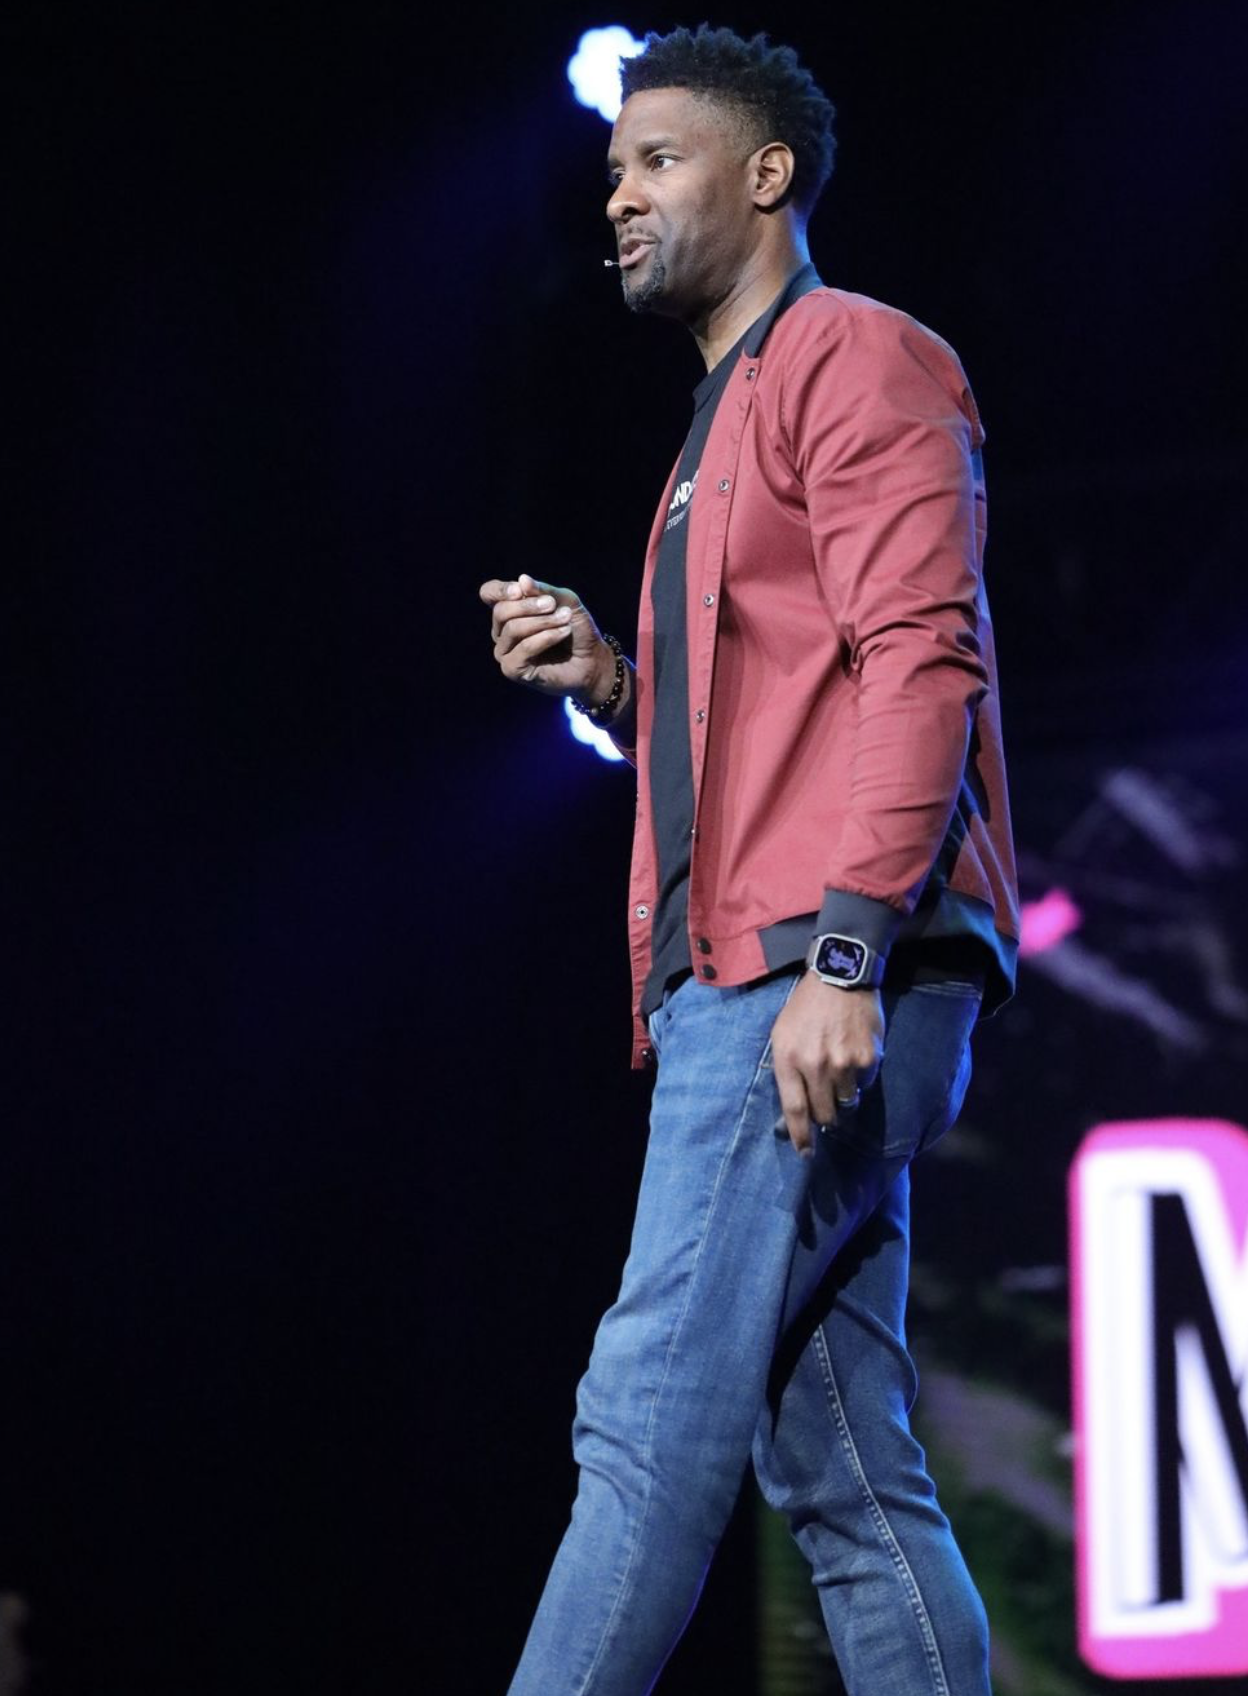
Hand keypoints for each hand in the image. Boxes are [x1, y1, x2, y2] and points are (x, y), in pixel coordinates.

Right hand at [479, 572, 618, 705]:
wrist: (592, 660)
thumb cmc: (577, 629)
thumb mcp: (566, 601)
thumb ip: (544, 591)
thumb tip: (522, 579)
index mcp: (509, 611)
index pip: (489, 593)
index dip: (500, 590)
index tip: (520, 590)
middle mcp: (501, 631)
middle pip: (500, 611)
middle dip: (529, 606)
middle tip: (553, 604)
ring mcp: (505, 652)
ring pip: (512, 629)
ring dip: (543, 621)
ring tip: (565, 619)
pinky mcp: (513, 670)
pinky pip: (524, 648)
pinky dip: (546, 637)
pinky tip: (563, 633)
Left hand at [769, 974, 884, 1156]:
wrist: (839, 976)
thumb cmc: (805, 1009)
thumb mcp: (782, 1035)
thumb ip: (787, 1072)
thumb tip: (796, 1111)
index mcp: (789, 1059)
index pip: (795, 1110)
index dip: (800, 1137)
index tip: (805, 1153)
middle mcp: (816, 1065)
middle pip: (824, 1113)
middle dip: (825, 1117)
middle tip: (826, 1109)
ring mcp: (844, 1063)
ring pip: (846, 1102)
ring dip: (843, 1096)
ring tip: (840, 1073)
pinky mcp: (868, 1058)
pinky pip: (864, 1084)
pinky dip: (859, 1078)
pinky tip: (853, 1056)